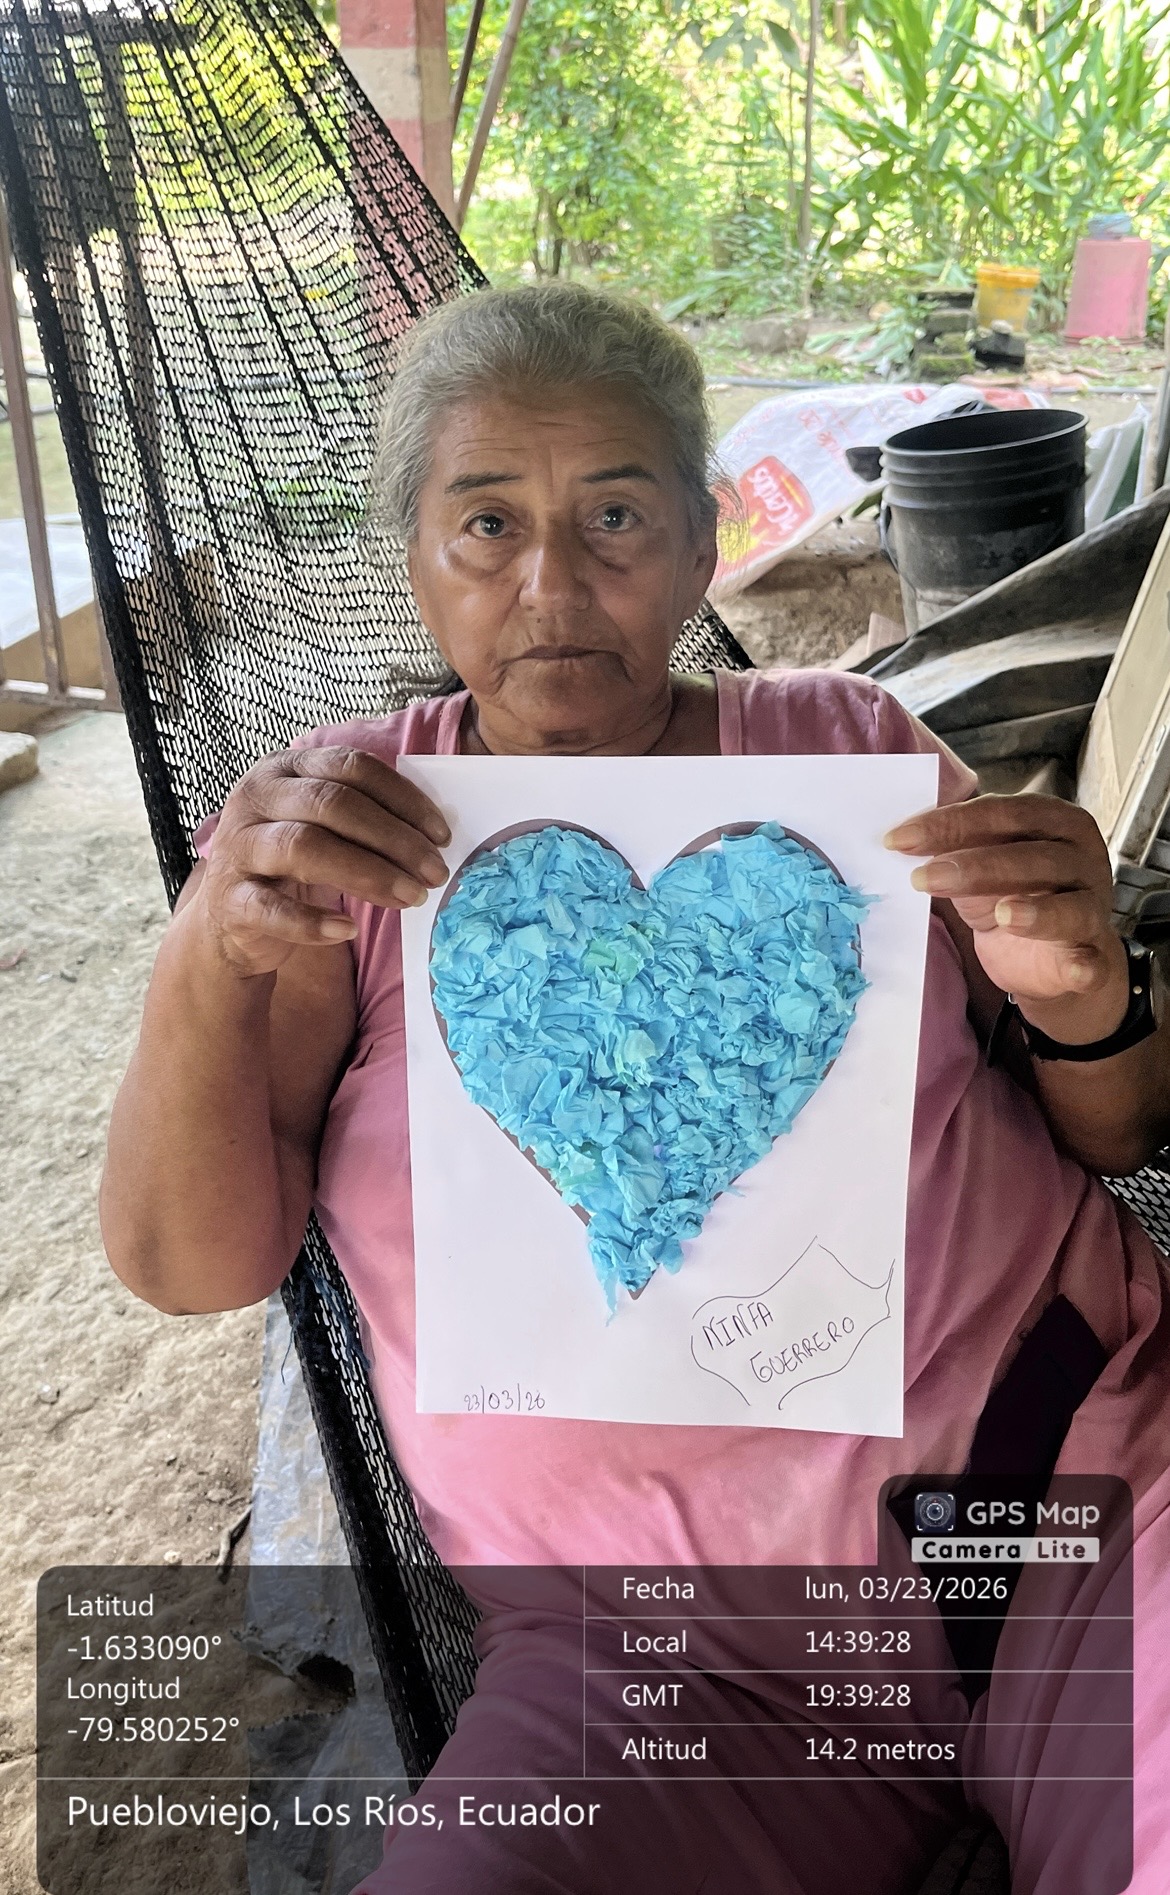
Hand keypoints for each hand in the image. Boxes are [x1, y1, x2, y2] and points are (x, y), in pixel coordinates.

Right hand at [197, 747, 449, 975]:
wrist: (230, 919)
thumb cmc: (292, 866)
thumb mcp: (325, 828)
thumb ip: (365, 819)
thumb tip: (434, 838)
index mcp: (286, 769)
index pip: (352, 767)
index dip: (403, 799)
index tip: (442, 835)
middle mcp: (255, 796)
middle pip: (332, 804)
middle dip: (394, 839)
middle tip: (434, 873)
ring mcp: (237, 845)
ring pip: (303, 847)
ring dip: (367, 874)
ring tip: (410, 897)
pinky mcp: (228, 897)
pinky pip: (271, 908)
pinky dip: (312, 922)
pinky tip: (347, 930)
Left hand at [885, 794, 1129, 1042]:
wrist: (1051, 955)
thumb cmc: (1015, 893)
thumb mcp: (980, 865)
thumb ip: (953, 848)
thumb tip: (899, 838)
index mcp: (1055, 822)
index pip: (1003, 814)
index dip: (950, 823)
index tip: (898, 839)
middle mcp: (1082, 859)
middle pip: (1032, 858)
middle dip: (975, 866)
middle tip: (924, 877)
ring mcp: (1093, 908)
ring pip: (1068, 908)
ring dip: (1036, 912)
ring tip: (1002, 915)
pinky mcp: (1094, 956)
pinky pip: (1092, 961)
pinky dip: (1085, 966)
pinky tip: (1075, 969)